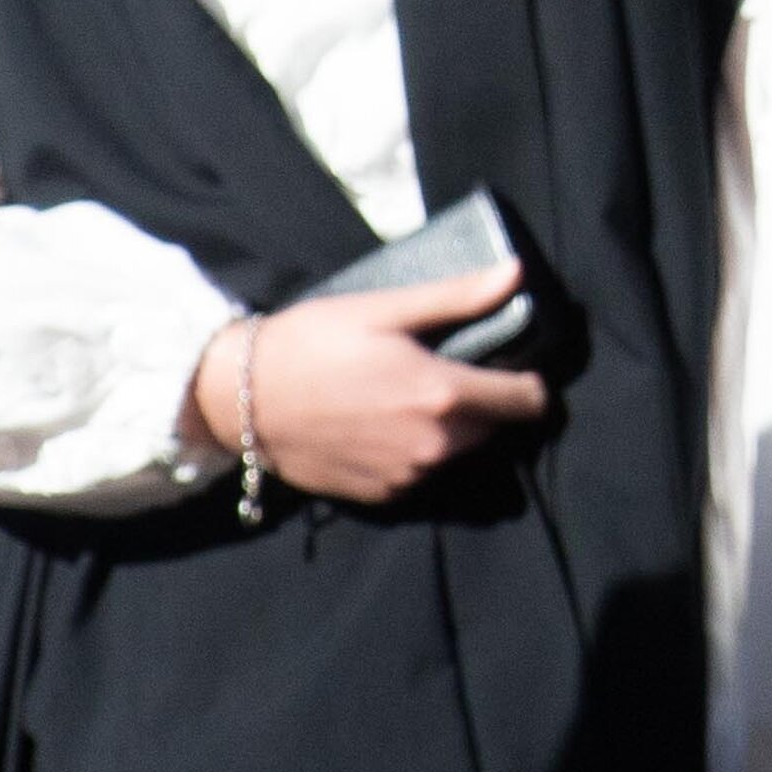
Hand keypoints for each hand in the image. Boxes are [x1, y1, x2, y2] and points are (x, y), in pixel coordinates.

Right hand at [184, 266, 548, 508]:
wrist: (243, 399)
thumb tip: (516, 275)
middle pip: (495, 429)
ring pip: (459, 455)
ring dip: (453, 432)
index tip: (512, 366)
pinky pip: (423, 476)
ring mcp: (408, 478)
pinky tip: (386, 425)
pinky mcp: (382, 496)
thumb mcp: (385, 309)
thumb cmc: (314, 342)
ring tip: (414, 398)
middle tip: (455, 374)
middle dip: (487, 405)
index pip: (528, 403)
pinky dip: (419, 454)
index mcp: (445, 395)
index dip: (529, 383)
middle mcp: (436, 446)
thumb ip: (457, 297)